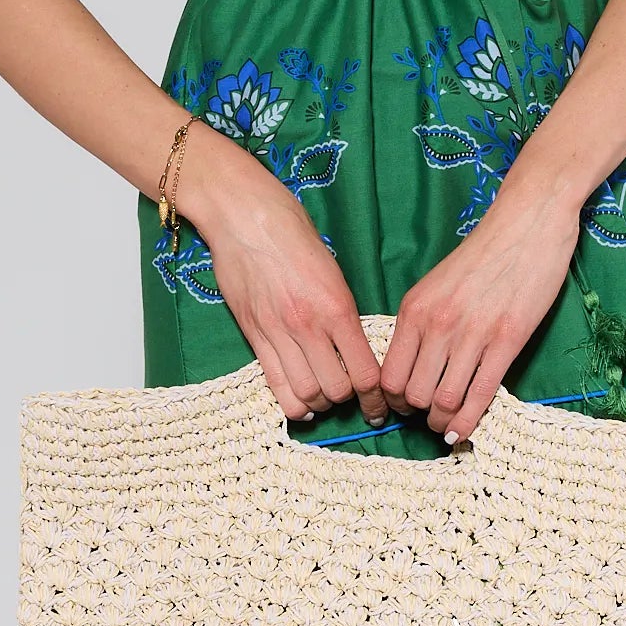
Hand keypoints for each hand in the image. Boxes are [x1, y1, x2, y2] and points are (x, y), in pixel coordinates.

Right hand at [184, 129, 386, 428]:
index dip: (375, 399)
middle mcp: (309, 326)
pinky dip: (291, 401)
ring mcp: (277, 333)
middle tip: (350, 397)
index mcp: (337, 308)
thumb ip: (342, 313)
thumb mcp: (333, 272)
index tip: (379, 407)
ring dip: (318, 403)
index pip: (364, 374)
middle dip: (347, 401)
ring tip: (323, 396)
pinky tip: (301, 402)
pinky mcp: (253, 335)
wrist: (246, 218)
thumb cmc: (294, 234)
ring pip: (305, 394)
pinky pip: (274, 383)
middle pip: (335, 390)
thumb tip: (352, 348)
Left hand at [379, 183, 582, 442]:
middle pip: (413, 394)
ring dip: (444, 422)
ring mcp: (472, 334)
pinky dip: (469, 421)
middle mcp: (437, 323)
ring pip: (444, 400)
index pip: (389, 374)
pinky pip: (480, 394)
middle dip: (419, 414)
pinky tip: (466, 431)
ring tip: (448, 424)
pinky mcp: (507, 341)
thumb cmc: (483, 253)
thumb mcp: (436, 284)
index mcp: (414, 309)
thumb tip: (413, 368)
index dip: (393, 401)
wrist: (526, 223)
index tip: (405, 407)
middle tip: (429, 418)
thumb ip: (422, 323)